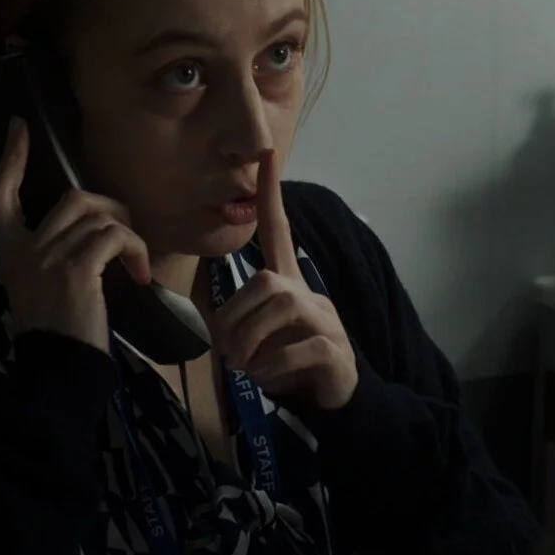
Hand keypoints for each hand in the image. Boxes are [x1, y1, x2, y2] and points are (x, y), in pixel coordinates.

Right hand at [0, 118, 152, 351]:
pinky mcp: (77, 268)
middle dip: (110, 209)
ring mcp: (49, 256)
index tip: (19, 128)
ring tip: (135, 263)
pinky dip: (135, 250)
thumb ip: (54, 255)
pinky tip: (140, 274)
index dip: (10, 159)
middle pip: (72, 198)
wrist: (57, 369)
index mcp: (10, 251)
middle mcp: (26, 248)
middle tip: (126, 238)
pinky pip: (115, 236)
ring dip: (128, 235)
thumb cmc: (58, 335)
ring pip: (99, 216)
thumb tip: (91, 232)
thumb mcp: (42, 289)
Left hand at [209, 150, 358, 409]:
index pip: (280, 230)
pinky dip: (274, 363)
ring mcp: (326, 321)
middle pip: (266, 280)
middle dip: (236, 316)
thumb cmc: (292, 363)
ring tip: (243, 365)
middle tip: (226, 352)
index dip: (271, 194)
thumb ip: (242, 323)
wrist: (337, 401)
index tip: (267, 153)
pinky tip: (265, 377)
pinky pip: (301, 345)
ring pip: (283, 304)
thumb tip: (218, 332)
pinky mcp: (336, 351)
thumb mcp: (261, 339)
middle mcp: (309, 294)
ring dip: (251, 338)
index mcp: (289, 285)